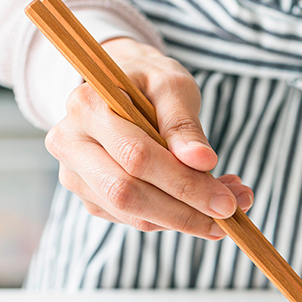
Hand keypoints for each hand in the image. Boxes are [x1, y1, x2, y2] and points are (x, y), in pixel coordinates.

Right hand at [44, 38, 252, 238]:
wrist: (121, 88)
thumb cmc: (148, 82)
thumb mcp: (172, 85)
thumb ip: (185, 123)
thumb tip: (202, 162)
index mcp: (87, 107)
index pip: (136, 157)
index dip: (184, 183)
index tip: (228, 201)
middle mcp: (71, 143)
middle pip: (127, 194)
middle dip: (185, 212)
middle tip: (230, 216)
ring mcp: (76, 175)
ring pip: (133, 215)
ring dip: (185, 219)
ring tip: (227, 206)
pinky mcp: (91, 197)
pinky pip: (136, 220)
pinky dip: (174, 219)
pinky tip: (202, 204)